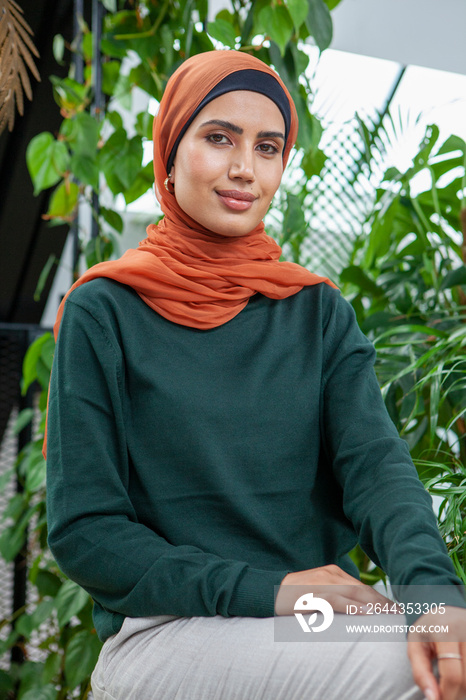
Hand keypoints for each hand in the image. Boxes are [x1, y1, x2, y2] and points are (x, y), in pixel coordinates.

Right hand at [275, 564, 393, 615]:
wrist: (269, 592)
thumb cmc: (294, 596)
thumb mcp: (317, 590)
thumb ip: (335, 594)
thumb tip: (356, 607)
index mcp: (332, 572)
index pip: (361, 585)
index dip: (379, 597)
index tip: (394, 608)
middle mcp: (329, 574)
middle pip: (361, 588)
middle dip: (381, 601)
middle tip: (398, 613)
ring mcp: (321, 583)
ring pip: (353, 593)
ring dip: (373, 604)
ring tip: (388, 614)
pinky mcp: (313, 595)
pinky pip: (336, 601)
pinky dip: (352, 607)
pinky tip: (365, 614)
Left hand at [407, 607, 465, 699]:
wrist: (444, 609)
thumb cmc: (428, 629)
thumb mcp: (415, 646)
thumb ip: (420, 672)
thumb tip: (432, 698)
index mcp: (446, 632)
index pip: (453, 675)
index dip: (447, 695)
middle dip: (457, 694)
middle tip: (447, 694)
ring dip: (465, 688)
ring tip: (453, 683)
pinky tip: (462, 676)